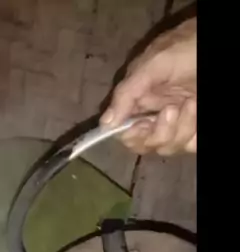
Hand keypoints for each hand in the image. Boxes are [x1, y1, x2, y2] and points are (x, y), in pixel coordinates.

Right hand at [101, 17, 196, 154]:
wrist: (213, 40)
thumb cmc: (185, 46)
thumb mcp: (153, 64)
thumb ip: (127, 93)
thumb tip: (104, 124)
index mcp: (139, 101)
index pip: (125, 132)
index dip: (131, 135)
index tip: (142, 125)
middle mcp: (155, 114)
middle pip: (146, 145)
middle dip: (158, 134)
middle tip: (171, 110)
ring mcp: (176, 122)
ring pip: (168, 147)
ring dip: (180, 129)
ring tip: (191, 102)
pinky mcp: (194, 127)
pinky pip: (189, 145)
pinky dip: (191, 133)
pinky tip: (195, 108)